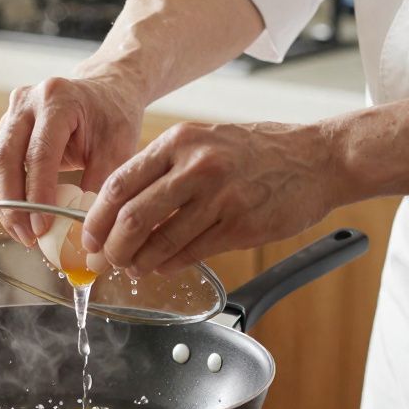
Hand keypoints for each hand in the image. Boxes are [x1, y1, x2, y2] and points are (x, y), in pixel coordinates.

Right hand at [0, 76, 141, 244]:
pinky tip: (18, 217)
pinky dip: (3, 195)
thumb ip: (101, 184)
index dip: (37, 195)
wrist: (105, 92)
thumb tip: (82, 228)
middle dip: (12, 204)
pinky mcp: (5, 128)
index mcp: (58, 99)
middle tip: (27, 237)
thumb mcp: (119, 147)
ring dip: (3, 203)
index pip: (39, 153)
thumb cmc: (114, 118)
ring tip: (22, 233)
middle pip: (4, 158)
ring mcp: (11, 113)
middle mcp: (26, 101)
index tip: (41, 228)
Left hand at [81, 121, 344, 275]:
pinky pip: (190, 252)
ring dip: (139, 261)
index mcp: (179, 141)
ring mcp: (220, 196)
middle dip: (111, 246)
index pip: (118, 183)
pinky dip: (169, 265)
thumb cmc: (259, 152)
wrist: (319, 158)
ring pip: (159, 240)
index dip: (97, 217)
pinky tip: (162, 266)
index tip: (89, 236)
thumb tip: (121, 207)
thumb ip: (165, 169)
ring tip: (134, 267)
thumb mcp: (205, 142)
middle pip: (132, 216)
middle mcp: (196, 165)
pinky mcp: (240, 224)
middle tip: (106, 260)